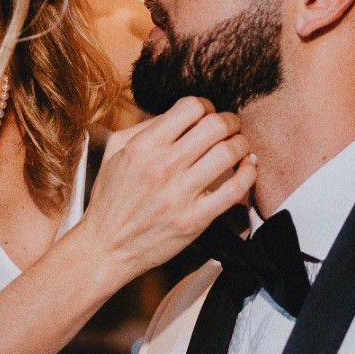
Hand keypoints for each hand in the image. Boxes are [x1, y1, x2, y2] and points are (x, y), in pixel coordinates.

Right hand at [78, 97, 255, 282]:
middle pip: (215, 126)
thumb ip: (145, 127)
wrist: (106, 248)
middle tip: (230, 127)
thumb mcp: (115, 152)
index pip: (190, 107)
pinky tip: (247, 168)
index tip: (208, 114)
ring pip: (229, 153)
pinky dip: (248, 173)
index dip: (206, 105)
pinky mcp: (194, 220)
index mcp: (142, 147)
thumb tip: (180, 114)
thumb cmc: (111, 199)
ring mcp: (179, 195)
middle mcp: (161, 167)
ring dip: (241, 144)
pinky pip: (235, 189)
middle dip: (229, 121)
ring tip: (239, 146)